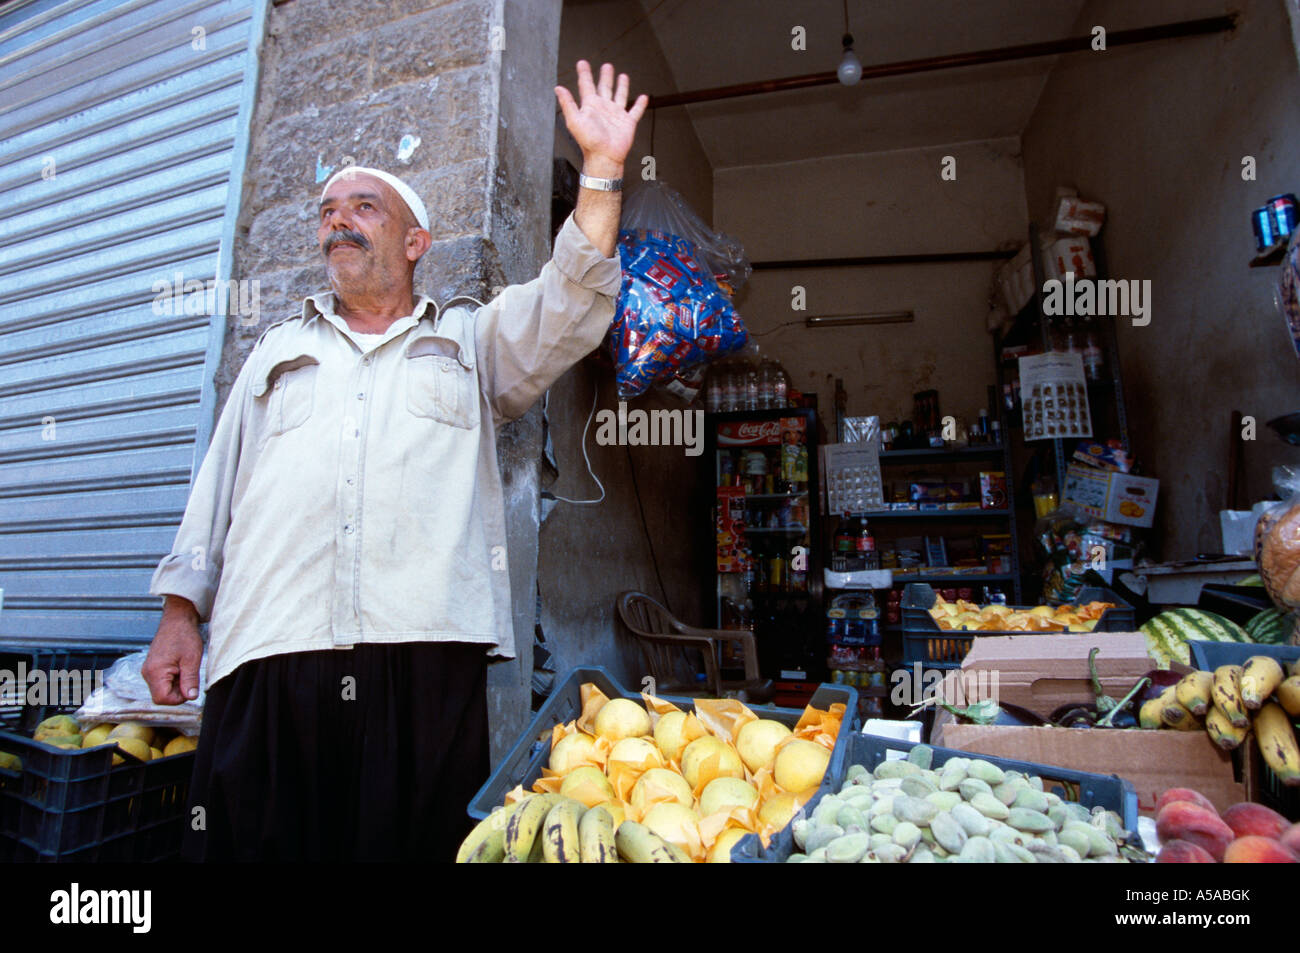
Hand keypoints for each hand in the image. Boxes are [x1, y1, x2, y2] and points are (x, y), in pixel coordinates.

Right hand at [142, 596, 203, 704]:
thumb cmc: (184, 636)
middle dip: (178, 691)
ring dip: (176, 684)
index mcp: (155, 672)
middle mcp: (147, 673)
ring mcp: (148, 670)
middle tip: (188, 675)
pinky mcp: (152, 667)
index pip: (162, 699)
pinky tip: (180, 667)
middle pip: (161, 696)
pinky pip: (162, 681)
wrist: (177, 620)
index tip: (189, 687)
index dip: (178, 698)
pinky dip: (173, 679)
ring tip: (184, 668)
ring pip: (162, 689)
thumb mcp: (192, 660)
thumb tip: (191, 697)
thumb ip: (190, 680)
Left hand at [555, 61, 647, 176]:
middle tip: (606, 66)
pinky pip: (635, 111)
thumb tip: (558, 88)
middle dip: (605, 76)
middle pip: (604, 87)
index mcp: (590, 106)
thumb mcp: (574, 120)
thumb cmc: (589, 141)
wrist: (604, 157)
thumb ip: (567, 103)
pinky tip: (643, 97)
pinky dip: (640, 104)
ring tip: (622, 75)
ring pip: (620, 95)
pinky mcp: (628, 122)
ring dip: (621, 86)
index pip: (586, 85)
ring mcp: (616, 114)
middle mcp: (603, 108)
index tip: (582, 63)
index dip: (584, 74)